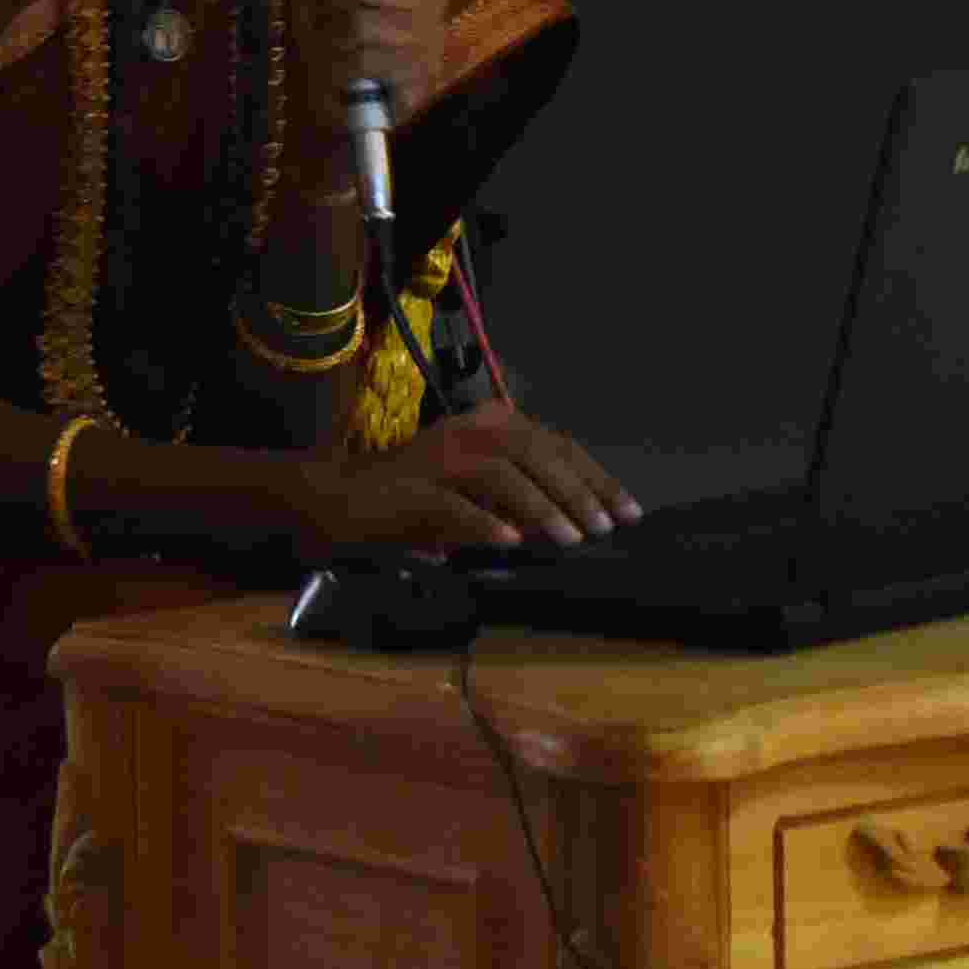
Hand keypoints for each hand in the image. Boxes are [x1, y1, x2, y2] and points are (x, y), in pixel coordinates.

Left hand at [284, 0, 445, 128]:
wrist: (360, 101)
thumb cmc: (341, 35)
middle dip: (326, 4)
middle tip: (323, 21)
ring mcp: (431, 35)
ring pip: (358, 23)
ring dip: (329, 41)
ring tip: (329, 48)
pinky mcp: (422, 74)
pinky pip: (363, 61)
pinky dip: (338, 69)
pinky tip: (338, 72)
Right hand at [285, 409, 642, 555]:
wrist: (339, 501)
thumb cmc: (417, 500)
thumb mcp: (479, 493)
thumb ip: (523, 496)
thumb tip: (582, 521)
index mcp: (491, 424)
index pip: (557, 444)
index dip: (596, 477)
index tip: (629, 513)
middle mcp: (468, 429)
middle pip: (535, 452)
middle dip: (577, 491)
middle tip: (605, 529)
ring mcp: (438, 457)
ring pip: (501, 472)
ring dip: (541, 505)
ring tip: (571, 539)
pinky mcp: (410, 489)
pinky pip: (454, 504)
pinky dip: (485, 522)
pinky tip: (511, 543)